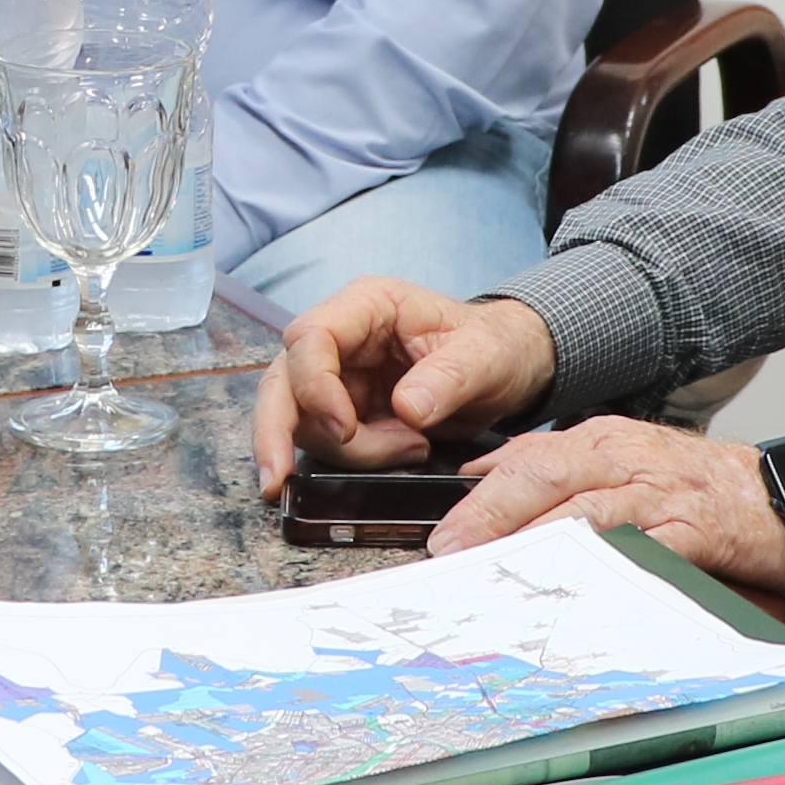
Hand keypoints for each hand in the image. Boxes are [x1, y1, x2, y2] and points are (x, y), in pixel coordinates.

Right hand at [252, 277, 560, 487]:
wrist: (509, 368)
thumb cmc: (495, 346)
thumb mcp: (486, 356)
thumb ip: (450, 377)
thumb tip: (407, 408)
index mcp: (369, 306)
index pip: (311, 337)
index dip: (314, 385)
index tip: (344, 428)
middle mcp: (343, 337)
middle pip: (282, 380)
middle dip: (275, 430)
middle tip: (276, 479)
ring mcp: (339, 375)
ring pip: (301, 420)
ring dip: (347, 451)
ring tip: (411, 447)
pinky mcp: (345, 410)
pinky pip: (326, 442)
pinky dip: (354, 460)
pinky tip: (402, 451)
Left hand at [429, 415, 784, 591]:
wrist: (783, 496)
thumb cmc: (695, 488)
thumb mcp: (620, 463)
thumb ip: (554, 466)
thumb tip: (481, 476)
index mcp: (602, 441)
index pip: (527, 457)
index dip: (480, 493)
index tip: (442, 531)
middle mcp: (626, 458)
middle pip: (546, 474)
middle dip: (493, 511)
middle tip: (452, 549)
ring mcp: (661, 493)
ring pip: (588, 508)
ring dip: (538, 539)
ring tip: (499, 570)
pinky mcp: (696, 530)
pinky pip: (646, 548)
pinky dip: (610, 566)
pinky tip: (579, 588)